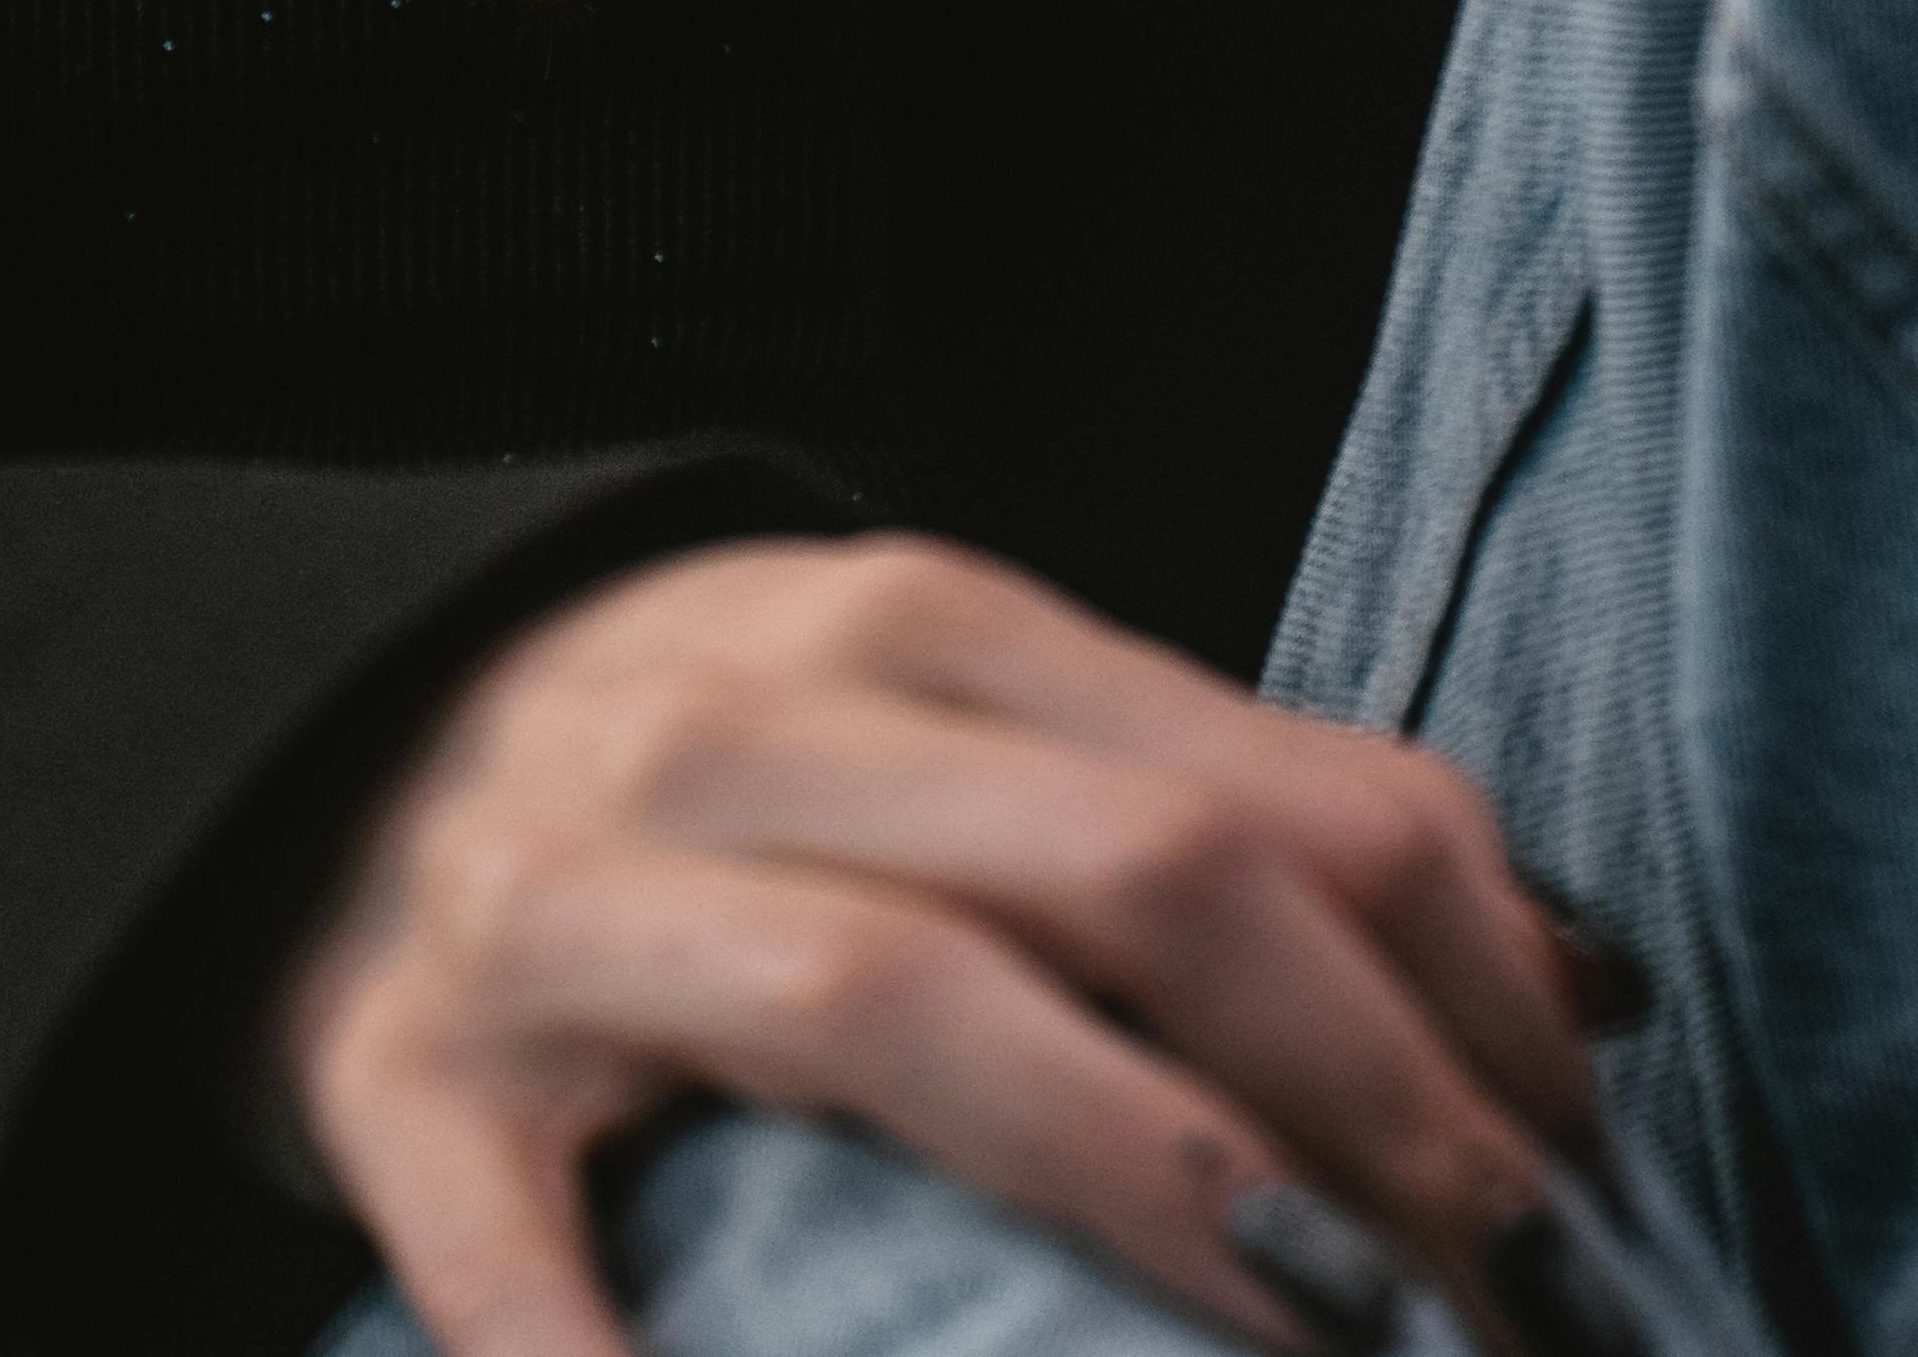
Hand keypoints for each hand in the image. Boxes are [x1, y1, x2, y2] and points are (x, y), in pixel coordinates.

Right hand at [265, 526, 1600, 1356]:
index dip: (1466, 990)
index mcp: (921, 631)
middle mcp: (755, 726)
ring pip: (892, 999)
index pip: (1274, 789)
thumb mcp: (968, 728)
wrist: (330, 744)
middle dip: (1368, 1099)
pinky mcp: (403, 1079)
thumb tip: (1582, 985)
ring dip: (1135, 1166)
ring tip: (1314, 1327)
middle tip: (1512, 1299)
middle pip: (1135, 871)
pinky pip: (515, 1248)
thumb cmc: (732, 781)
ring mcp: (569, 899)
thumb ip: (1229, 814)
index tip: (1587, 1175)